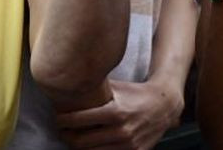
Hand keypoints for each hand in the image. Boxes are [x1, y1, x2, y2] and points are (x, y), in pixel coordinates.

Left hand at [56, 79, 183, 149]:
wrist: (164, 106)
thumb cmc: (136, 93)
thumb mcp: (117, 87)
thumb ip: (96, 87)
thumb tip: (71, 80)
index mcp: (115, 112)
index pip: (79, 120)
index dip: (63, 121)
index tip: (58, 118)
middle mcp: (122, 131)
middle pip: (81, 141)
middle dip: (67, 136)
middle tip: (62, 130)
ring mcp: (128, 145)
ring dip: (79, 147)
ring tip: (73, 139)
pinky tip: (91, 146)